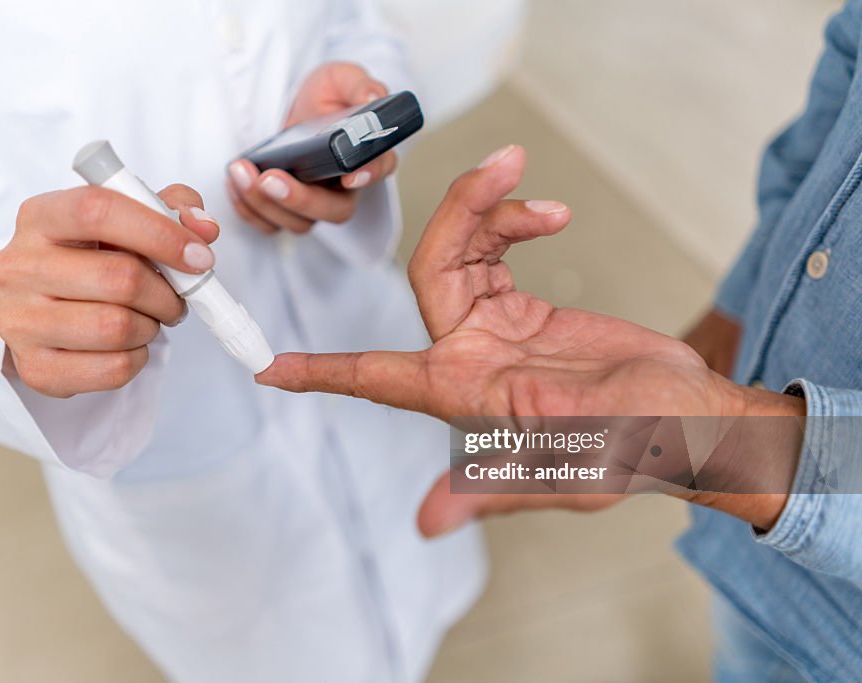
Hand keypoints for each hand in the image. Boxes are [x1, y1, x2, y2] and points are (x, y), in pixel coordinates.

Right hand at [0, 184, 219, 397]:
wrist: (39, 308)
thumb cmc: (89, 258)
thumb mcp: (124, 220)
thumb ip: (169, 209)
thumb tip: (204, 229)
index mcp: (39, 217)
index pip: (98, 211)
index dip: (159, 233)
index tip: (199, 256)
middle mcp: (18, 267)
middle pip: (119, 277)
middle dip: (166, 292)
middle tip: (176, 297)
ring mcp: (19, 321)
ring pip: (117, 327)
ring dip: (151, 325)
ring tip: (147, 318)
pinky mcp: (35, 368)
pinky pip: (113, 368)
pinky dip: (137, 358)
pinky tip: (127, 344)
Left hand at [227, 62, 397, 233]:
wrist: (296, 107)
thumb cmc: (325, 96)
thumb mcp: (341, 79)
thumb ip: (358, 84)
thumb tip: (371, 95)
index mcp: (368, 154)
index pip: (379, 169)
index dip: (368, 175)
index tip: (350, 176)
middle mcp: (346, 188)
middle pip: (334, 210)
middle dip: (300, 199)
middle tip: (270, 178)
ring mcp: (317, 203)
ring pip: (300, 223)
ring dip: (266, 203)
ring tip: (241, 171)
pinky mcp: (288, 210)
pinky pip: (271, 225)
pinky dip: (249, 210)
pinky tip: (234, 183)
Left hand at [257, 145, 804, 533]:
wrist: (687, 415)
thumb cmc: (639, 450)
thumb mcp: (572, 472)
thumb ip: (498, 487)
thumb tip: (428, 523)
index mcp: (467, 395)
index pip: (376, 379)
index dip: (322, 374)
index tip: (270, 370)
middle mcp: (470, 359)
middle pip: (431, 270)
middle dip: (461, 214)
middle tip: (505, 167)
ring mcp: (496, 331)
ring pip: (460, 250)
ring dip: (487, 208)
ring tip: (527, 178)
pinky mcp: (523, 310)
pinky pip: (494, 249)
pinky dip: (513, 221)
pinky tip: (548, 214)